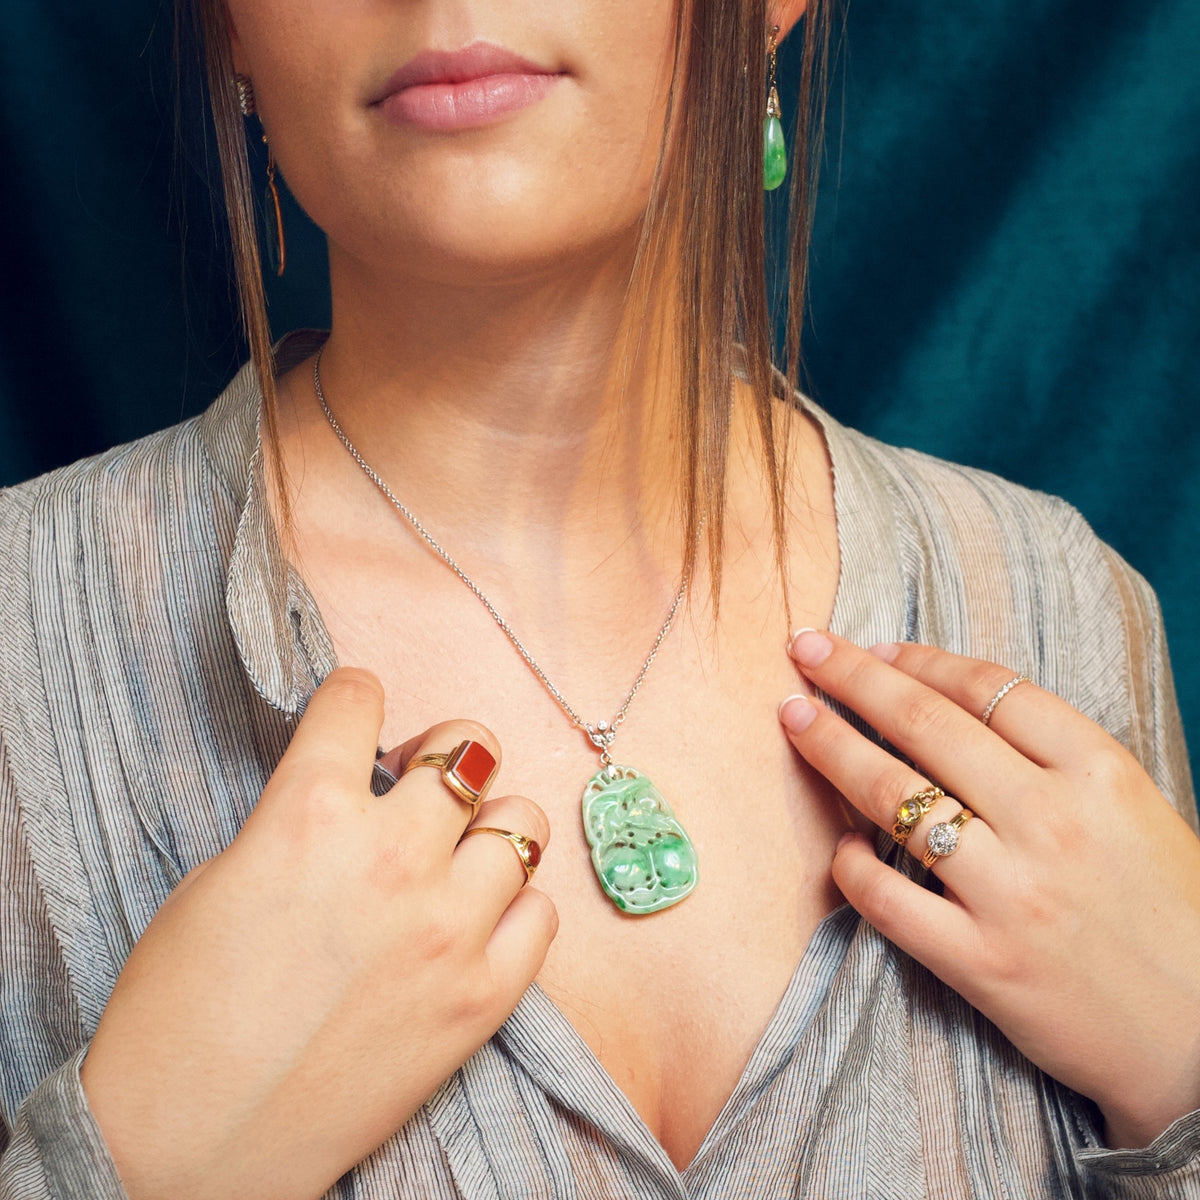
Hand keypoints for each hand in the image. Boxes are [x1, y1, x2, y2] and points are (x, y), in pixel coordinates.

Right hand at [80, 668, 555, 1199]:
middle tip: (420, 784)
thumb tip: (351, 792)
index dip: (354, 697)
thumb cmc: (178, 1016)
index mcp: (309, 814)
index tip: (356, 713)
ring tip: (451, 858)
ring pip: (521, 820)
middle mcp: (391, 857)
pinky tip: (474, 923)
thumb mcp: (219, 878)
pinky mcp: (482, 998)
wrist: (189, 1146)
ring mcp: (448, 928)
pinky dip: (513, 908)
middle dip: (443, 752)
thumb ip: (299, 817)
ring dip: (485, 829)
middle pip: (471, 743)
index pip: (359, 696)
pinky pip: (541, 914)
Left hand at [779, 631, 1199, 1149]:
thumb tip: (952, 704)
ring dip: (830, 746)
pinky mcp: (983, 963)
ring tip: (793, 716)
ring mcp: (1014, 892)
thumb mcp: (1134, 810)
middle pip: (926, 724)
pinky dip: (850, 864)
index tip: (877, 647)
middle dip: (853, 676)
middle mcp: (1052, 821)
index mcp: (1100, 772)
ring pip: (894, 795)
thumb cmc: (1169, 913)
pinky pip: (887, 897)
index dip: (920, 659)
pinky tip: (840, 844)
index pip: (989, 687)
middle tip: (807, 649)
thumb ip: (1055, 759)